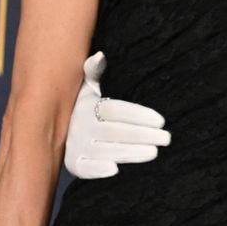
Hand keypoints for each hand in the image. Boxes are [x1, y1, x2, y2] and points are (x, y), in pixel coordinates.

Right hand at [63, 51, 170, 178]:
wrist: (59, 127)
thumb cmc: (86, 105)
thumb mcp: (88, 86)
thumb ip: (95, 71)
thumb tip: (100, 55)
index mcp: (87, 105)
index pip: (114, 109)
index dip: (138, 115)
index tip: (161, 120)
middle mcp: (80, 126)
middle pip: (114, 131)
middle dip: (142, 135)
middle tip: (166, 138)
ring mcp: (76, 145)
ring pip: (104, 151)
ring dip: (130, 153)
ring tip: (154, 152)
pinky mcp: (73, 163)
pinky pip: (84, 168)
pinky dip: (97, 170)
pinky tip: (116, 170)